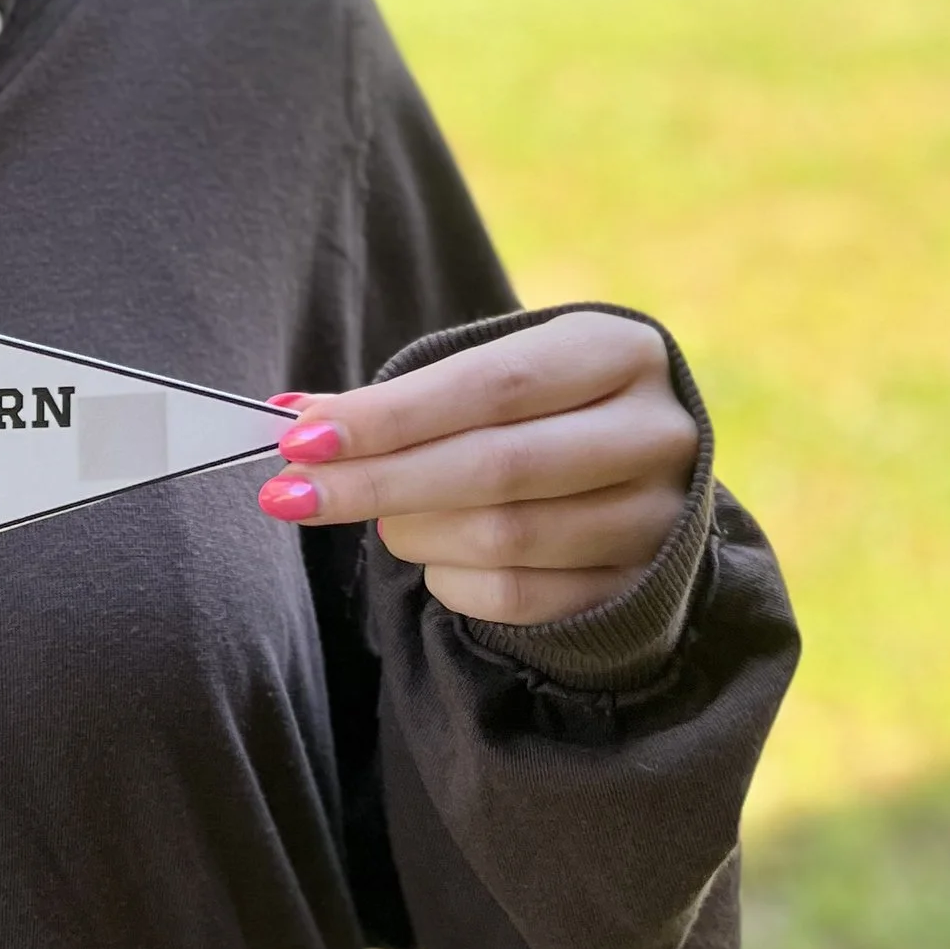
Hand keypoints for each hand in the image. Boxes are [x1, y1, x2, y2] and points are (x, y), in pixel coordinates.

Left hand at [257, 310, 697, 627]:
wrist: (640, 482)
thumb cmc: (541, 412)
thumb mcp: (494, 378)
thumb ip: (403, 399)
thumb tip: (292, 413)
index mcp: (620, 352)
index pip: (491, 385)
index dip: (391, 416)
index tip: (301, 438)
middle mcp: (655, 432)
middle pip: (496, 466)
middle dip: (377, 482)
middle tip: (291, 494)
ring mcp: (658, 518)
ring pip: (504, 536)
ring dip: (413, 531)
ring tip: (379, 516)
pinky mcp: (641, 591)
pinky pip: (519, 596)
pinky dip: (451, 581)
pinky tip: (434, 557)